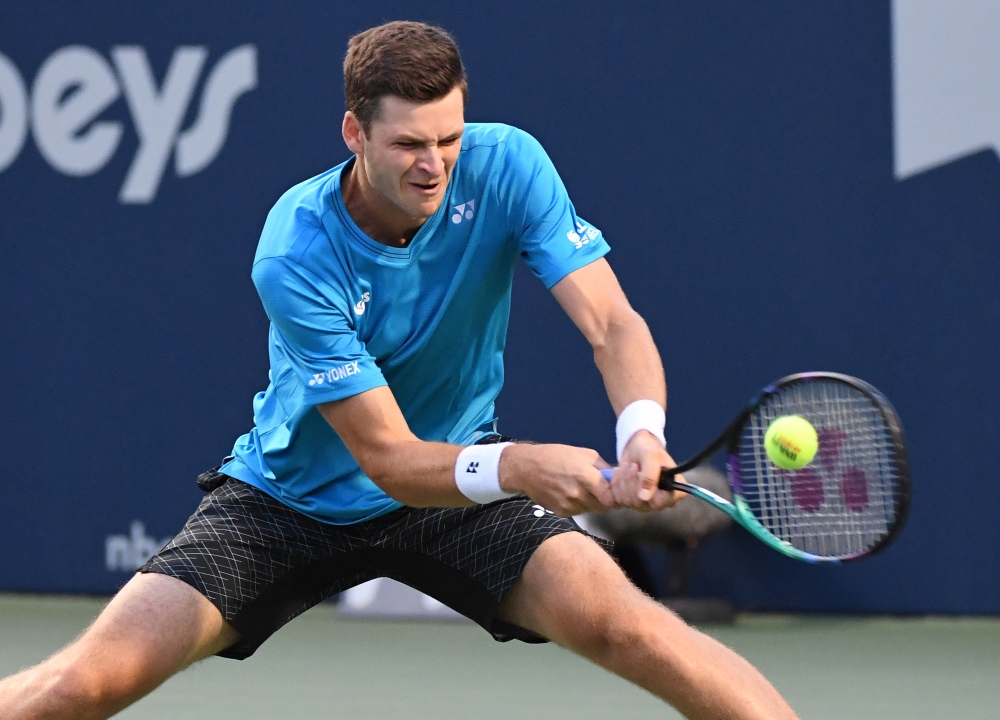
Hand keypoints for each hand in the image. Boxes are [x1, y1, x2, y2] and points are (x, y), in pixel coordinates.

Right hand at [499, 443, 614, 516]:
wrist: (526, 468)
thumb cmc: (555, 456)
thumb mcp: (583, 453)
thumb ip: (602, 466)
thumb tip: (616, 477)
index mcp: (585, 477)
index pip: (610, 498)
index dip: (615, 496)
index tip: (614, 491)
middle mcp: (578, 495)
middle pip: (603, 508)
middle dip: (605, 501)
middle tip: (600, 491)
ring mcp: (569, 506)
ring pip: (590, 510)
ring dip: (591, 503)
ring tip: (581, 489)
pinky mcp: (561, 513)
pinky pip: (577, 512)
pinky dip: (578, 505)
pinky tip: (569, 493)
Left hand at [610, 430, 684, 510]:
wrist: (635, 448)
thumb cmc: (649, 449)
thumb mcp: (651, 456)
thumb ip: (650, 475)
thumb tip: (644, 498)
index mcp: (673, 491)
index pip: (662, 503)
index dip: (649, 491)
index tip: (642, 473)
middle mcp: (660, 501)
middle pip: (640, 503)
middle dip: (632, 481)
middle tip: (633, 465)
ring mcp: (645, 504)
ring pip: (627, 502)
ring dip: (623, 481)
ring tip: (628, 466)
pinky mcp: (630, 502)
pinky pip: (617, 500)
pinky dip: (615, 484)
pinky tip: (620, 473)